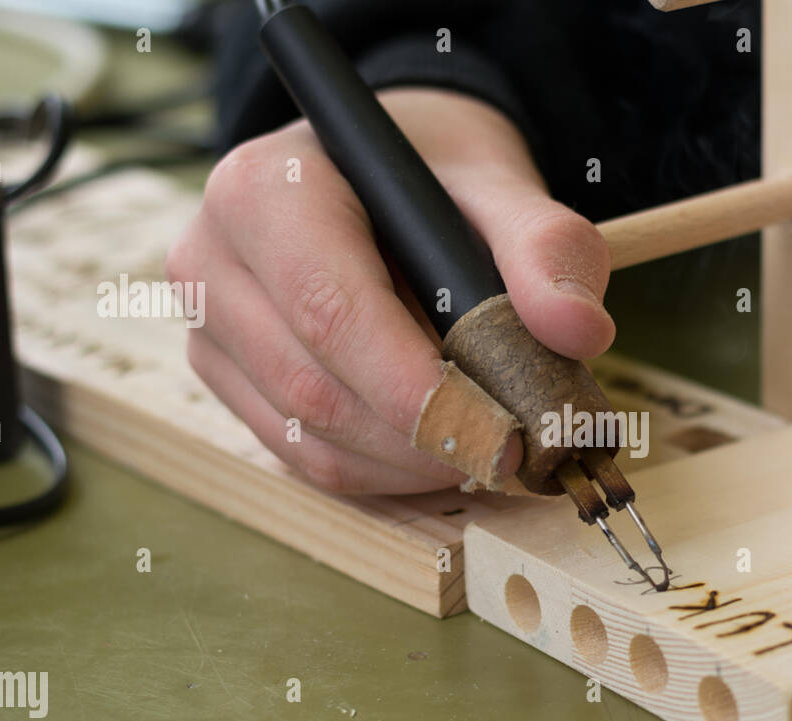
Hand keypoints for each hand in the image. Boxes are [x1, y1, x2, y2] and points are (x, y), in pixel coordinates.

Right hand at [167, 88, 612, 493]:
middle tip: (517, 453)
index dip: (417, 389)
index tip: (501, 433)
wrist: (378, 179)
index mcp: (264, 192)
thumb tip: (581, 332)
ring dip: (411, 464)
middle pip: (315, 389)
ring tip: (490, 447)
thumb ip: (546, 248)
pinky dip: (387, 471)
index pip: (331, 312)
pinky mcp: (230, 383)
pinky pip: (307, 458)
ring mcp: (211, 331)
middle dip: (426, 436)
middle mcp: (211, 263)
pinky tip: (444, 453)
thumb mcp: (499, 187)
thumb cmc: (433, 179)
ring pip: (310, 438)